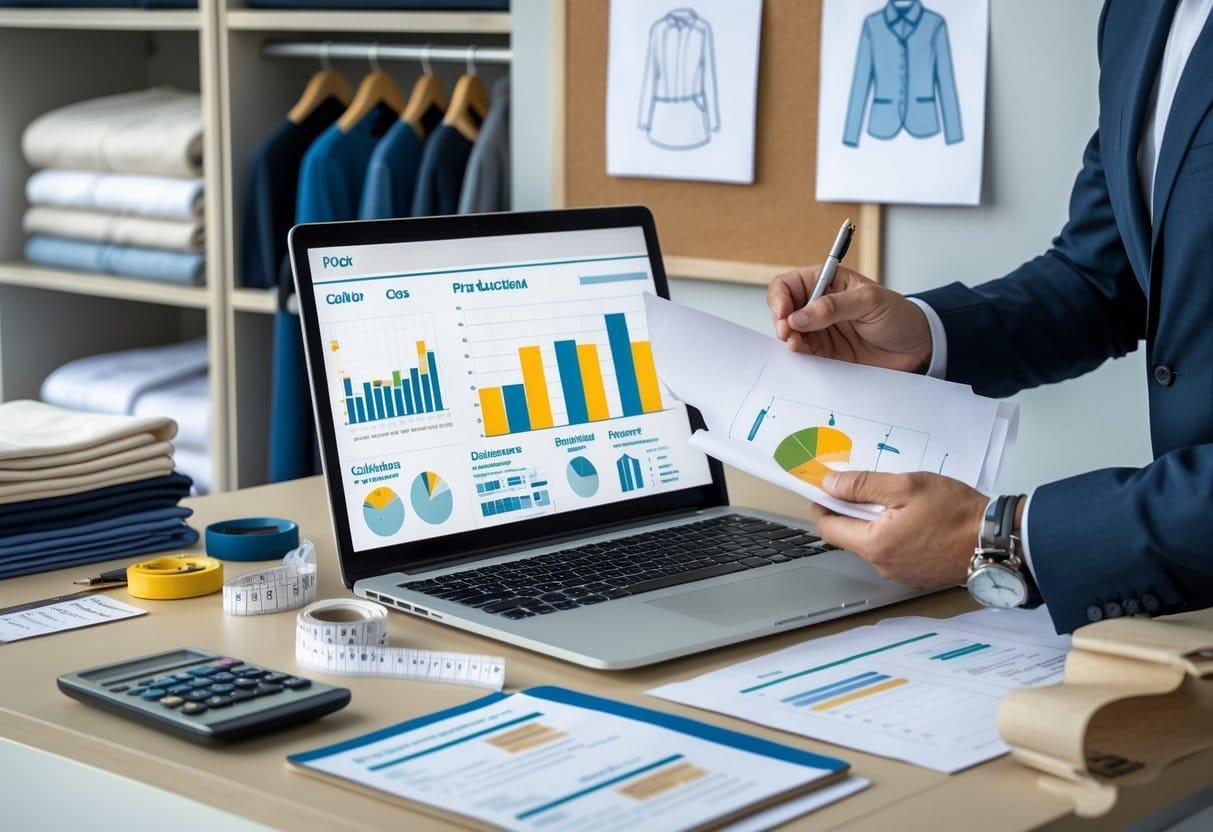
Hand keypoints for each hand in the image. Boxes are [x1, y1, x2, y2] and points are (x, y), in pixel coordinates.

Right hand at [766, 265, 933, 372]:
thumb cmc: (899, 315)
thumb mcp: (869, 301)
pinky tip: (801, 353)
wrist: (918, 347)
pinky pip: (804, 353)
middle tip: (787, 333)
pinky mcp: (826, 352)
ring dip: (788, 339)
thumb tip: (799, 317)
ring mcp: (821, 330)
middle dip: (780, 320)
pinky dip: (798, 354)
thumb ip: (833, 307)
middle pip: (783, 309)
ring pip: (790, 333)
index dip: (780, 297)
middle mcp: (819, 305)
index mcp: (827, 282)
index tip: (783, 314)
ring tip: (795, 345)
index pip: (790, 284)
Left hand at [810, 471, 986, 587]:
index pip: (828, 528)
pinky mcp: (918, 574)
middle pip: (850, 535)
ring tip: (898, 501)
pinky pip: (895, 552)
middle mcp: (883, 565)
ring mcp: (901, 573)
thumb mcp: (906, 486)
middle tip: (866, 487)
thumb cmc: (956, 513)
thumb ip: (864, 485)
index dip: (822, 506)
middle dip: (852, 510)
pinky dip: (895, 534)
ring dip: (876, 522)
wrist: (997, 540)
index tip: (825, 489)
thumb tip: (830, 485)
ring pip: (874, 543)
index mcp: (874, 545)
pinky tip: (914, 518)